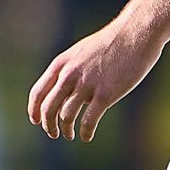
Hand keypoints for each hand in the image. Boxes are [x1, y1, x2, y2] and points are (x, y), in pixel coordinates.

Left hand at [28, 20, 163, 141]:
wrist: (135, 33)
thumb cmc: (112, 43)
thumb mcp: (82, 52)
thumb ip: (72, 71)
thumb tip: (68, 95)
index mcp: (62, 63)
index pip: (38, 92)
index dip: (34, 110)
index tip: (36, 121)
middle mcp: (70, 74)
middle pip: (48, 108)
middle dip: (48, 125)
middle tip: (53, 133)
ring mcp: (87, 85)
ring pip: (66, 116)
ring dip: (66, 130)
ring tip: (70, 135)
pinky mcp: (106, 94)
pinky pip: (89, 121)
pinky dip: (85, 132)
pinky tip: (87, 136)